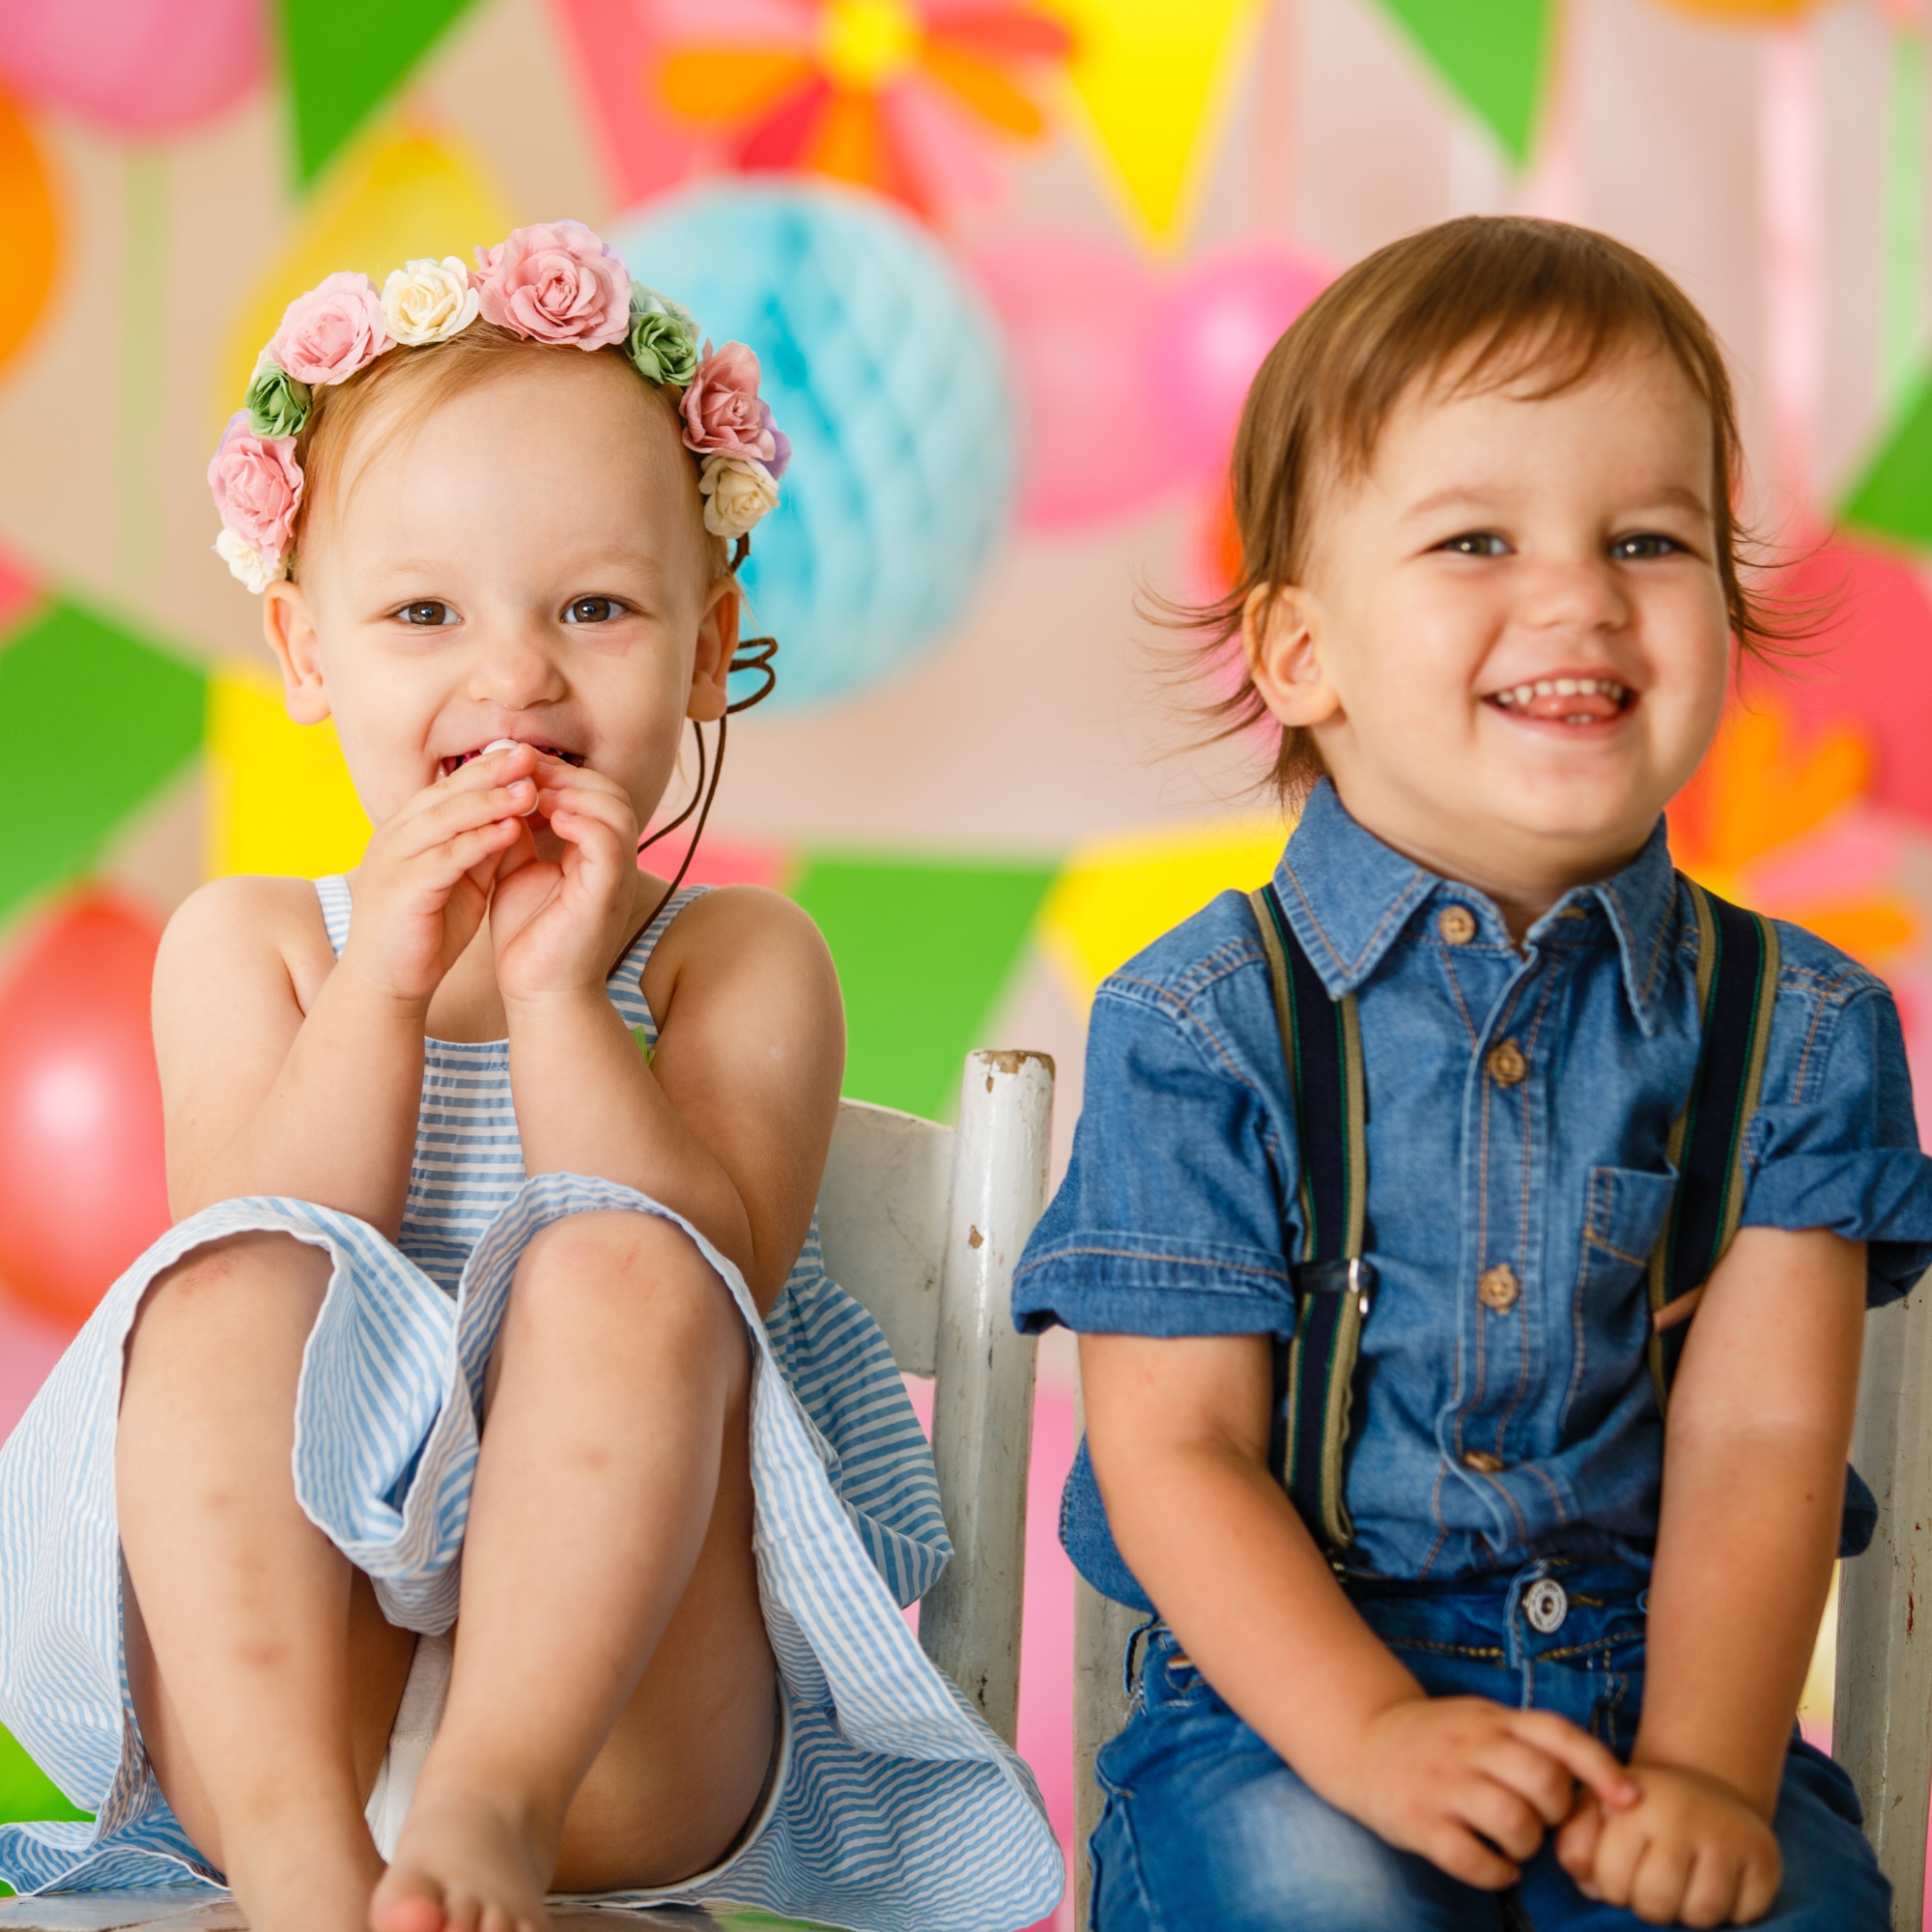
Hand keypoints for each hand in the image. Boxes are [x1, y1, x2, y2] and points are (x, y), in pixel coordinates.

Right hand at [341, 746, 537, 1005]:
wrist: (387, 982)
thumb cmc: (424, 930)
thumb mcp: (459, 880)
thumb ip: (480, 848)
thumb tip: (515, 815)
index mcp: (406, 830)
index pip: (450, 787)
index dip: (488, 768)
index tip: (527, 753)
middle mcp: (394, 836)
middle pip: (447, 792)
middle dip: (492, 772)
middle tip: (532, 754)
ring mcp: (393, 860)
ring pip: (446, 818)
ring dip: (491, 801)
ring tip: (530, 788)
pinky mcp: (400, 889)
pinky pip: (446, 857)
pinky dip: (480, 841)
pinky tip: (512, 831)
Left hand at [489, 755, 641, 1007]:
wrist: (537, 992)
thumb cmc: (527, 937)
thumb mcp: (517, 870)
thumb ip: (518, 833)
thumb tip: (501, 794)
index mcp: (594, 853)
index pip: (592, 793)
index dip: (557, 772)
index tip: (518, 765)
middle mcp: (613, 861)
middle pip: (610, 792)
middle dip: (565, 774)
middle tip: (524, 769)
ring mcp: (615, 877)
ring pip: (616, 810)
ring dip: (575, 792)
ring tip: (535, 791)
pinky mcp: (607, 895)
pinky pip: (608, 843)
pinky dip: (583, 822)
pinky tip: (550, 817)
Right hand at [1339, 1695, 1638, 1890]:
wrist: (1364, 1740)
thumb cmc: (1442, 1740)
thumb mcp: (1484, 1721)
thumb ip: (1533, 1743)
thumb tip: (1606, 1785)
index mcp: (1492, 1719)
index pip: (1557, 1733)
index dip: (1600, 1767)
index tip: (1629, 1799)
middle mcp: (1469, 1744)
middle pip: (1541, 1780)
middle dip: (1557, 1812)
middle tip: (1544, 1820)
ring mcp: (1442, 1782)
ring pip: (1511, 1820)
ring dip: (1527, 1845)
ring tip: (1517, 1846)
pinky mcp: (1417, 1820)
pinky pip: (1471, 1858)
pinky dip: (1496, 1873)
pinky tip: (1496, 1867)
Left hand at [1557, 1762, 1779, 1925]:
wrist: (1704, 1784)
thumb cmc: (1639, 1809)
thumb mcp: (1597, 1811)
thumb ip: (1576, 1843)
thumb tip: (1587, 1882)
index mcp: (1633, 1804)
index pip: (1611, 1881)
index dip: (1613, 1888)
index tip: (1621, 1870)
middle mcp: (1682, 1814)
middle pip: (1657, 1903)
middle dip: (1650, 1905)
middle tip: (1654, 1884)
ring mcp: (1728, 1833)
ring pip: (1702, 1913)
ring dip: (1689, 1911)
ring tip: (1684, 1885)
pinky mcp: (1765, 1855)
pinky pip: (1744, 1914)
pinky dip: (1732, 1911)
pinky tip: (1719, 1883)